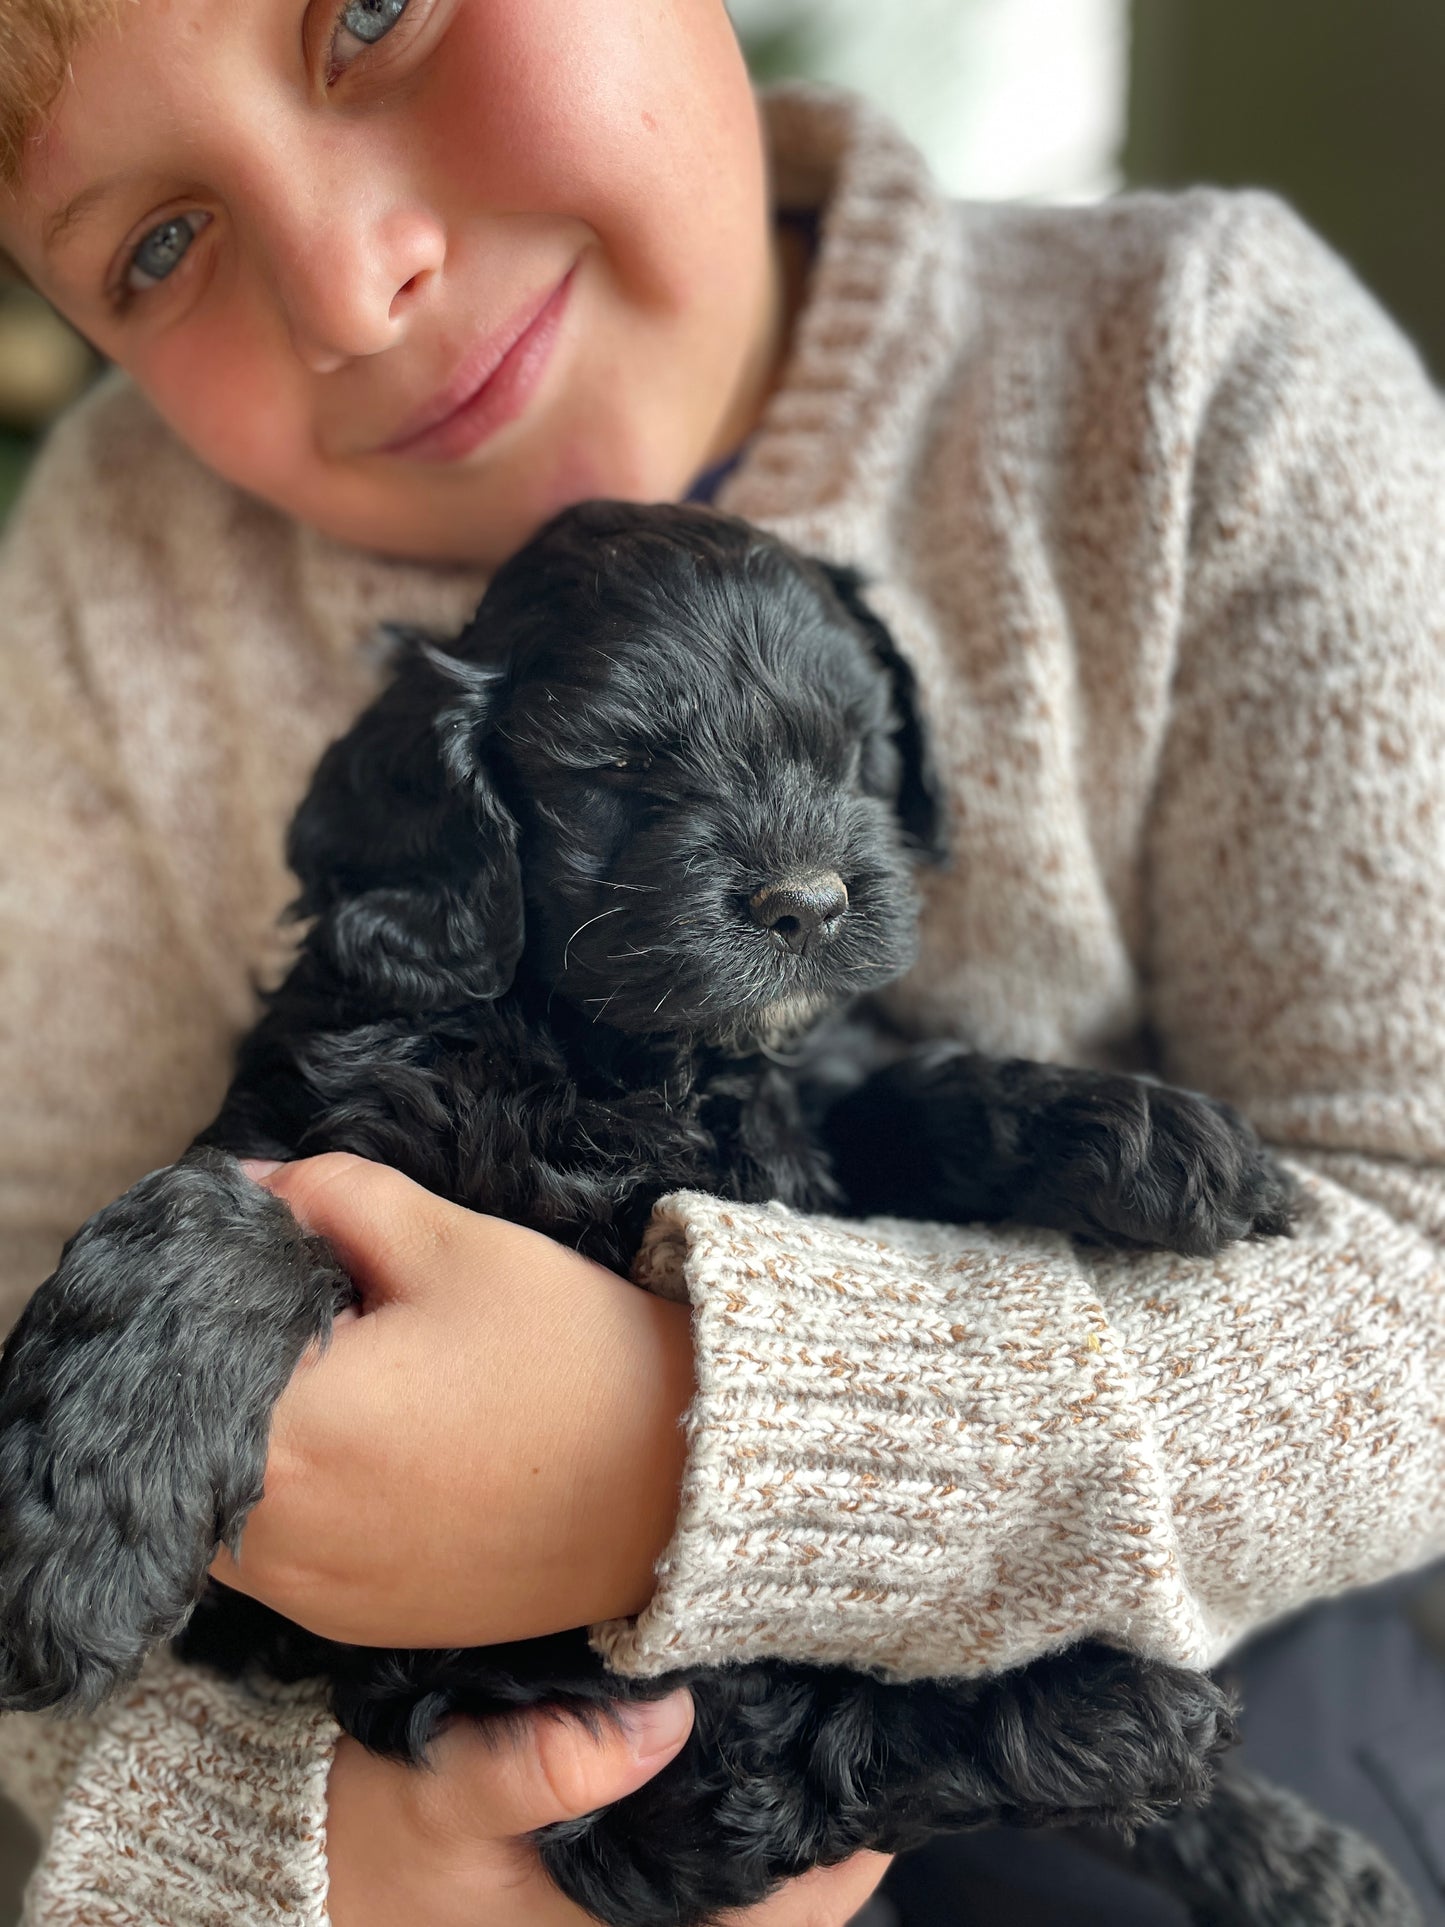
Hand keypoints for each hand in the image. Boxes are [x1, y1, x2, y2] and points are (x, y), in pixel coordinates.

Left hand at [211, 1153, 695, 1647]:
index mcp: (294, 1431)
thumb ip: (330, 1196)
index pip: (168, 1354)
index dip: (187, 1294)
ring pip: (204, 1504)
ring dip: (231, 1439)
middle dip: (204, 1367)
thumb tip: (244, 1184)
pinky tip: (346, 1445)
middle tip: (276, 1307)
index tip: (230, 1256)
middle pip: (171, 1437)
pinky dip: (275, 1496)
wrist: (685, 1487)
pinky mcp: (351, 1623)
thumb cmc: (572, 1356)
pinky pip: (263, 1555)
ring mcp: (312, 1594)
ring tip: (314, 1377)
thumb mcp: (453, 1244)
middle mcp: (281, 1535)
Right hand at [325, 1689, 891, 1926]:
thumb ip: (541, 1759)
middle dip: (834, 1810)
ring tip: (827, 1691)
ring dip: (789, 1795)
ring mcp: (630, 1910)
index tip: (888, 1760)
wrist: (298, 1861)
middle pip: (788, 1894)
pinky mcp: (612, 1872)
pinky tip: (747, 1711)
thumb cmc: (369, 1846)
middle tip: (870, 1697)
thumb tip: (664, 1711)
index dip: (850, 1851)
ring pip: (751, 1868)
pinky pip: (705, 1843)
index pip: (784, 1917)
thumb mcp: (441, 1795)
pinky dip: (736, 1785)